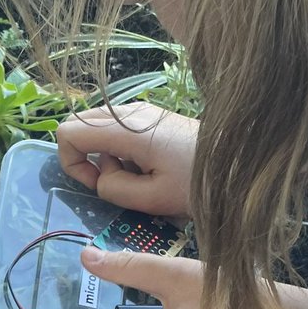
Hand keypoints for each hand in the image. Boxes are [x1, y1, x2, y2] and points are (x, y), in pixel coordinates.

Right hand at [57, 103, 198, 218]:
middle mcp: (129, 111)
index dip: (72, 164)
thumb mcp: (152, 198)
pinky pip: (117, 131)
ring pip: (97, 129)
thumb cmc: (198, 183)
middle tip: (113, 183)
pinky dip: (120, 151)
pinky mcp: (151, 117)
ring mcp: (141, 110)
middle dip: (85, 159)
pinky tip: (146, 168)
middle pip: (79, 125)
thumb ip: (114, 189)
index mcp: (126, 128)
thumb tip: (101, 178)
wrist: (239, 162)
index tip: (96, 185)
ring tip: (136, 178)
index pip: (68, 132)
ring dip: (105, 156)